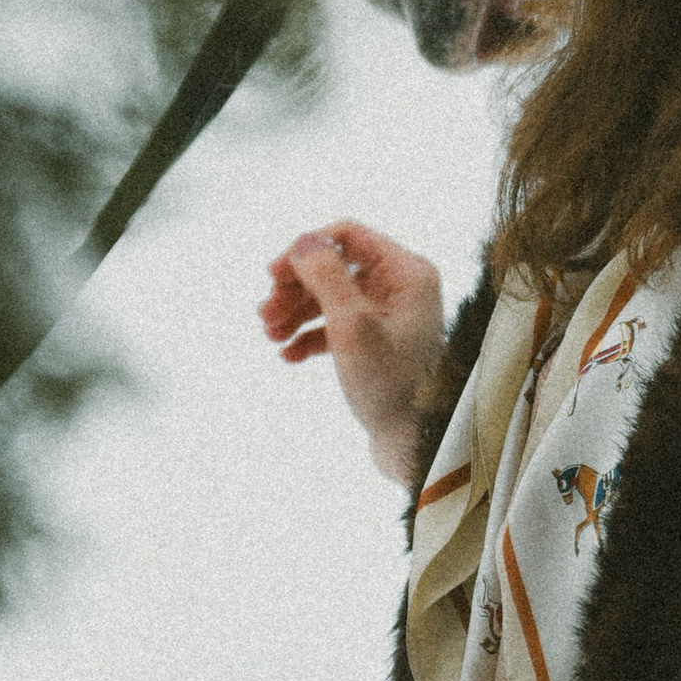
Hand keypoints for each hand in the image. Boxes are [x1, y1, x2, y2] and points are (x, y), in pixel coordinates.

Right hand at [259, 221, 445, 484]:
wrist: (416, 444)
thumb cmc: (391, 384)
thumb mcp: (351, 325)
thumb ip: (325, 277)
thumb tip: (304, 241)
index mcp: (407, 271)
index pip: (347, 235)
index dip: (306, 249)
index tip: (272, 275)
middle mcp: (402, 287)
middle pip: (335, 266)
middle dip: (295, 287)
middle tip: (264, 313)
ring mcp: (390, 316)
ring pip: (331, 297)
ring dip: (295, 312)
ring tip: (270, 335)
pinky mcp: (379, 345)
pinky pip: (336, 327)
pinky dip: (310, 336)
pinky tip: (288, 356)